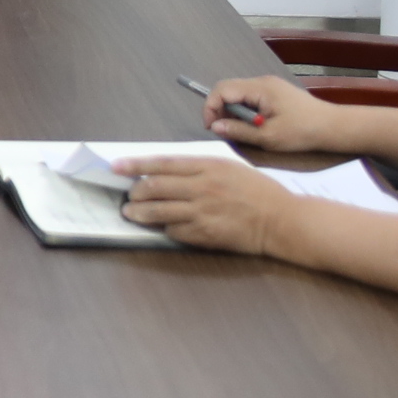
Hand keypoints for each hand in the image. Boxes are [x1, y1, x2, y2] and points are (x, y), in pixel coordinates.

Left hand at [113, 150, 302, 257]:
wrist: (281, 219)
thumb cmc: (257, 192)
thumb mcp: (229, 168)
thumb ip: (199, 168)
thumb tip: (166, 171)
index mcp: (208, 166)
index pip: (162, 164)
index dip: (135, 165)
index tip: (116, 167)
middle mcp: (202, 187)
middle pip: (155, 187)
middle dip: (135, 192)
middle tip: (128, 196)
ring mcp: (202, 212)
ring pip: (159, 211)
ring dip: (140, 212)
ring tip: (131, 213)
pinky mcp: (205, 234)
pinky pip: (174, 231)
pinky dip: (165, 228)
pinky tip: (163, 227)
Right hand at [201, 73, 342, 153]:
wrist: (332, 127)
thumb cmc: (302, 132)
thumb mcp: (268, 137)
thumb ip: (239, 131)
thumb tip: (215, 127)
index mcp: (260, 89)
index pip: (222, 89)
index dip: (211, 107)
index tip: (212, 128)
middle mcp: (262, 82)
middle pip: (228, 89)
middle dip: (220, 110)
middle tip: (225, 131)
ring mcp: (269, 86)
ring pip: (238, 94)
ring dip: (233, 112)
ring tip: (241, 131)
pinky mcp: (274, 93)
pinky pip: (250, 98)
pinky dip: (245, 111)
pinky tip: (254, 126)